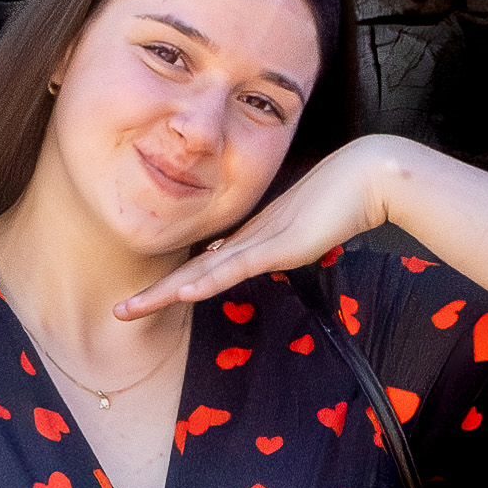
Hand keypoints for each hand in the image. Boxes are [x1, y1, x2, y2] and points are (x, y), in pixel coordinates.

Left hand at [114, 135, 416, 318]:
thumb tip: (259, 259)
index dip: (175, 284)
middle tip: (119, 311)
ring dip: (165, 293)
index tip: (149, 300)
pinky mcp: (277, 244)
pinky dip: (207, 282)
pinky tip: (182, 294)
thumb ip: (281, 246)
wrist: (367, 176)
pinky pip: (235, 267)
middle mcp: (247, 238)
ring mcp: (259, 240)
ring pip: (203, 273)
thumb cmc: (343, 199)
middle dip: (155, 293)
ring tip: (130, 309)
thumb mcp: (303, 232)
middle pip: (192, 271)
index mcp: (251, 237)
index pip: (205, 266)